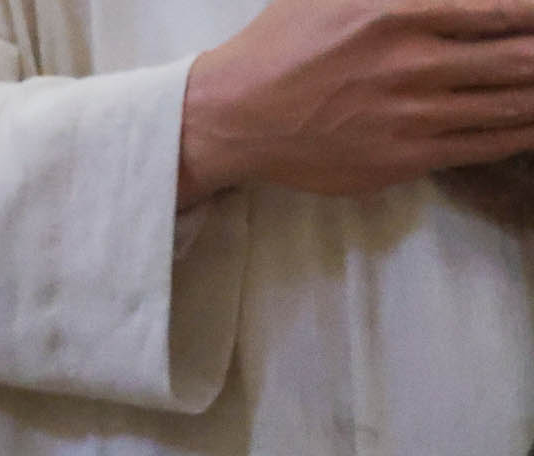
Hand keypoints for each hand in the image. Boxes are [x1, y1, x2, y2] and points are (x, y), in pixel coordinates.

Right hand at [181, 0, 533, 205]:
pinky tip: (532, 123)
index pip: (505, 10)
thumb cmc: (285, 46)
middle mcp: (412, 64)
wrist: (233, 117)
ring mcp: (410, 117)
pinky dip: (519, 133)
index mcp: (401, 11)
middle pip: (519, 58)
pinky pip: (481, 146)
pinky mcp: (402, 159)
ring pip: (510, 105)